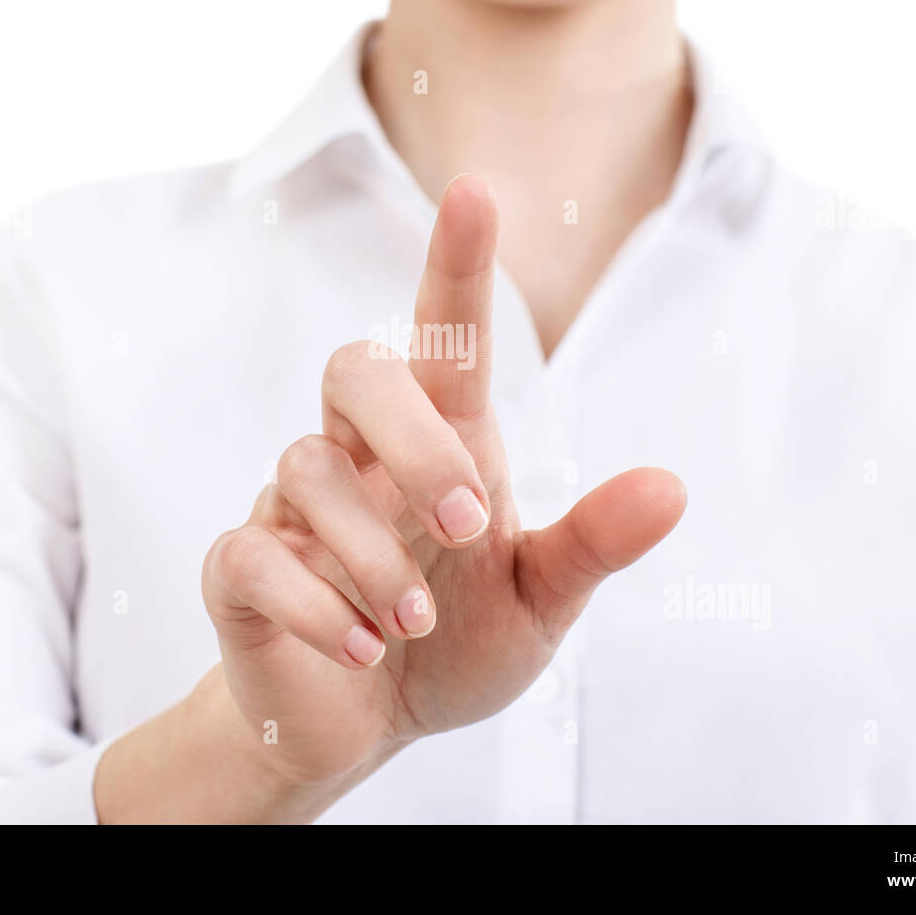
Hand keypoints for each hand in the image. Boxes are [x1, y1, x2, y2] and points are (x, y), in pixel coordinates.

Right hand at [200, 174, 685, 787]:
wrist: (365, 723)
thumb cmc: (455, 642)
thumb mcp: (539, 601)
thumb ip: (593, 543)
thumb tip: (675, 487)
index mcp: (442, 445)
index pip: (444, 335)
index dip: (456, 264)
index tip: (474, 191)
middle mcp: (360, 457)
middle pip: (354, 371)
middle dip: (411, 440)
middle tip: (467, 521)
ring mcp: (292, 509)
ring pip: (303, 470)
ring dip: (373, 555)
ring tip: (418, 623)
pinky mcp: (240, 569)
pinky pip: (252, 553)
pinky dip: (313, 605)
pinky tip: (365, 649)